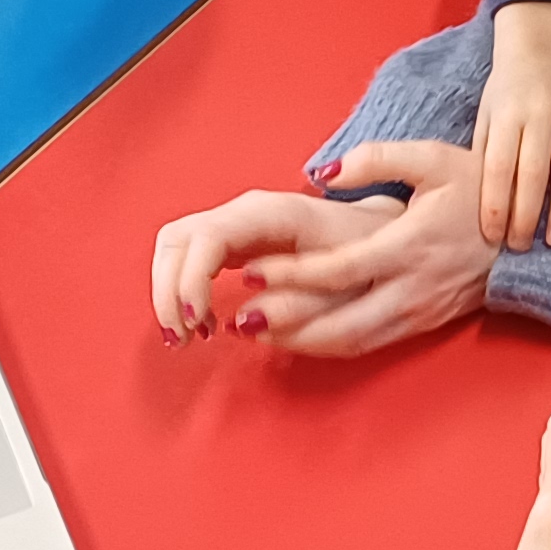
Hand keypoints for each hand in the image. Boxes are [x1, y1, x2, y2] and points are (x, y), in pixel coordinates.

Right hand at [150, 184, 397, 342]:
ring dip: (169, 291)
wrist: (382, 232)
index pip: (207, 236)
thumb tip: (243, 322)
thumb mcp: (345, 285)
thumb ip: (299, 305)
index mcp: (273, 213)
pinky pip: (188, 256)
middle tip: (182, 338)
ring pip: (175, 245)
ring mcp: (236, 221)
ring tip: (189, 335)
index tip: (194, 322)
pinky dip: (181, 289)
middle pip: (177, 238)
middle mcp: (246, 210)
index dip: (189, 280)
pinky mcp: (234, 238)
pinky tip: (201, 322)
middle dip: (168, 290)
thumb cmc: (369, 254)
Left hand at [240, 140, 505, 356]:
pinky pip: (368, 344)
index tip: (252, 272)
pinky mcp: (421, 325)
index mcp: (410, 245)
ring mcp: (418, 313)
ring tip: (254, 334)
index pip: (341, 270)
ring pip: (352, 342)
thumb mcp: (433, 158)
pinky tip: (295, 339)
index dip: (293, 275)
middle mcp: (412, 288)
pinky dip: (328, 347)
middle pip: (340, 321)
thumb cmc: (479, 191)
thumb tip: (323, 172)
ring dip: (301, 343)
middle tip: (238, 319)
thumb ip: (377, 158)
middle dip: (285, 324)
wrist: (533, 238)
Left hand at [474, 3, 550, 250]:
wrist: (537, 44)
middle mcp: (541, 116)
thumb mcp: (485, 113)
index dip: (495, 204)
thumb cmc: (507, 88)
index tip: (493, 235)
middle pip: (534, 174)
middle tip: (520, 247)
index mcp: (508, 115)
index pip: (499, 167)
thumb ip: (483, 152)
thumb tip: (481, 201)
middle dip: (526, 215)